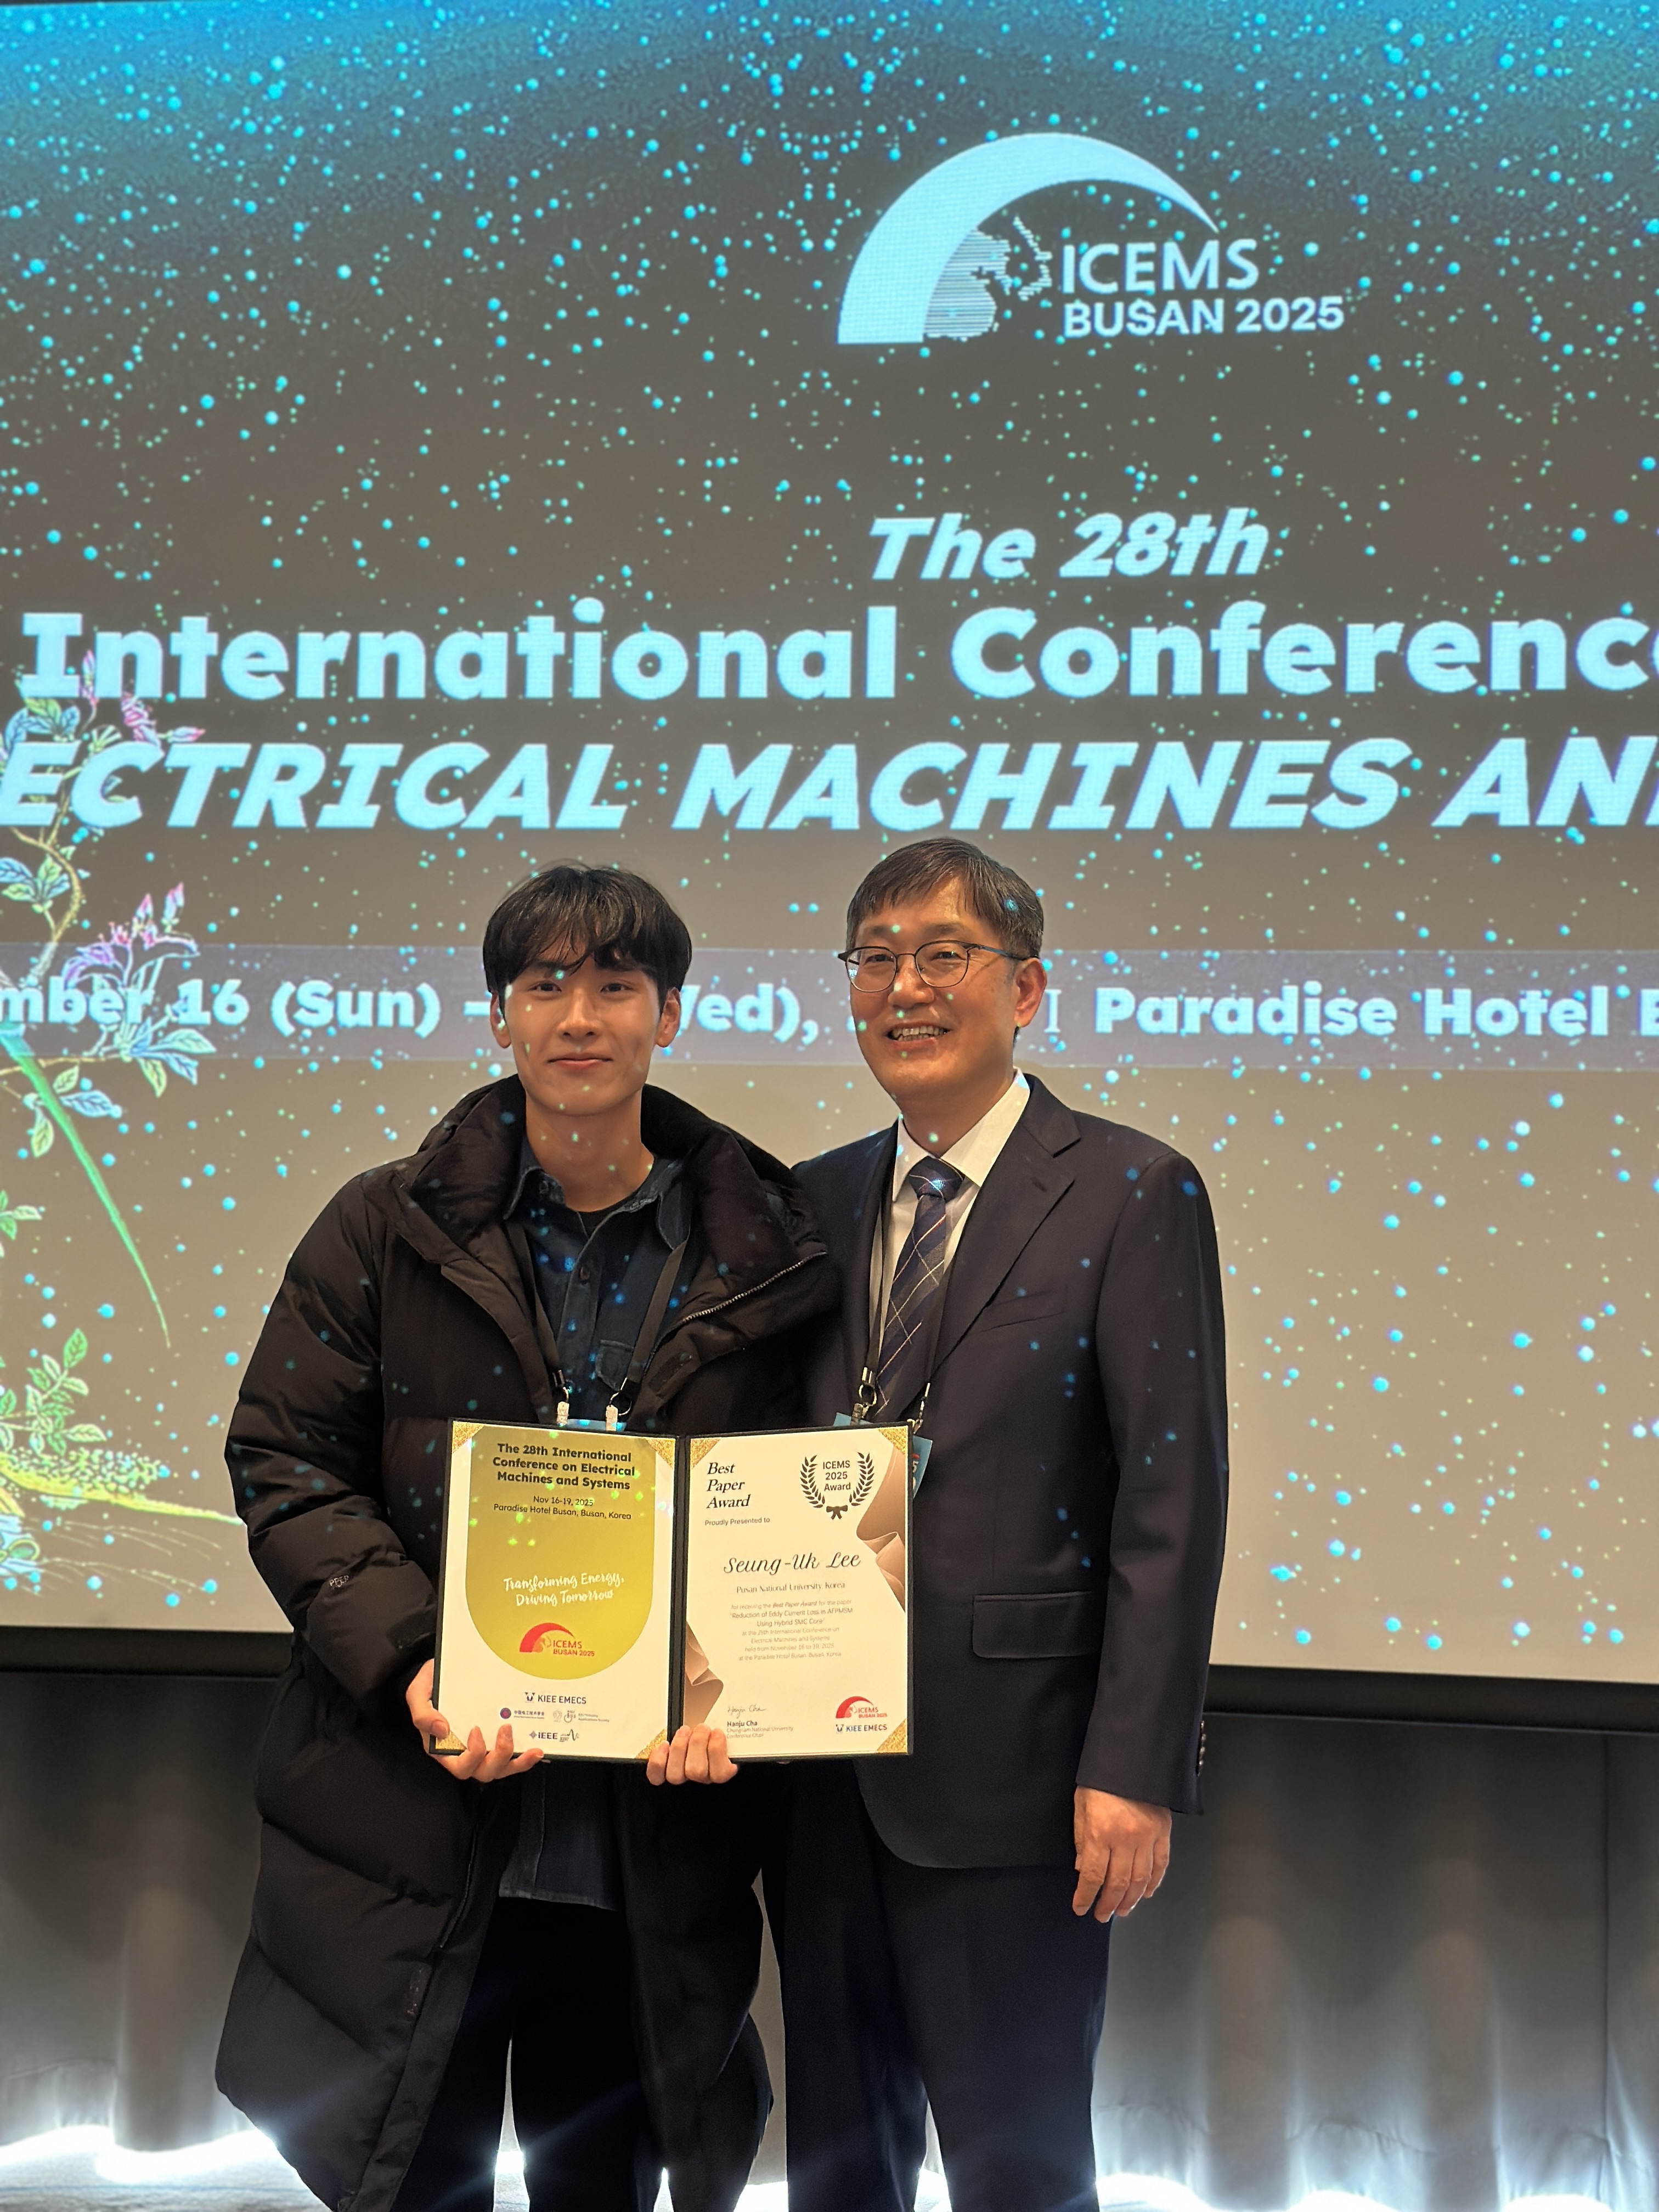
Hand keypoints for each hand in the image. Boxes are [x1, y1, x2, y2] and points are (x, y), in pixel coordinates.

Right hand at [405, 1659, 542, 1783]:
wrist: (443, 1671)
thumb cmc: (430, 1685)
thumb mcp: (418, 1694)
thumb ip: (423, 1714)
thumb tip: (441, 1730)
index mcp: (445, 1749)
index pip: (461, 1767)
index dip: (473, 1755)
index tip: (477, 1730)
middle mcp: (465, 1752)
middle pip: (485, 1772)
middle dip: (500, 1756)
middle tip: (506, 1729)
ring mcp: (483, 1747)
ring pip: (502, 1768)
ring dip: (518, 1762)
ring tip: (534, 1750)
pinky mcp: (496, 1738)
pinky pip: (512, 1757)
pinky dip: (525, 1757)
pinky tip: (539, 1750)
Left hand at [645, 1723, 737, 1786]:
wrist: (695, 1741)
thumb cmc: (710, 1738)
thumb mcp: (728, 1734)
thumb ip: (731, 1733)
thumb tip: (727, 1725)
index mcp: (720, 1772)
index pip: (721, 1774)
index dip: (717, 1751)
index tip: (717, 1733)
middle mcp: (700, 1780)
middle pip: (696, 1772)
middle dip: (698, 1743)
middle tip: (702, 1728)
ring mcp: (681, 1780)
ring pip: (676, 1774)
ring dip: (680, 1747)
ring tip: (685, 1731)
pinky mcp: (662, 1777)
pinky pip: (657, 1775)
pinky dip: (659, 1759)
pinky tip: (665, 1745)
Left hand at [1072, 1788, 1171, 1921]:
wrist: (1130, 1757)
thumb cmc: (1100, 1779)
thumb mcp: (1081, 1806)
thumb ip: (1081, 1840)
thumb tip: (1082, 1869)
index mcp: (1101, 1832)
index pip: (1093, 1876)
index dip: (1086, 1896)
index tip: (1081, 1908)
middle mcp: (1125, 1839)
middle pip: (1117, 1883)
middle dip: (1108, 1904)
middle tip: (1102, 1915)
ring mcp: (1147, 1837)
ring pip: (1141, 1879)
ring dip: (1130, 1899)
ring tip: (1122, 1910)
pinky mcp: (1163, 1831)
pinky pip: (1161, 1864)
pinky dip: (1155, 1882)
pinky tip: (1146, 1893)